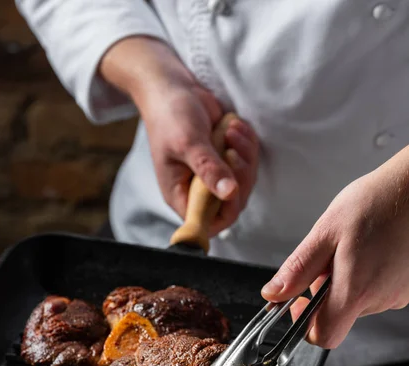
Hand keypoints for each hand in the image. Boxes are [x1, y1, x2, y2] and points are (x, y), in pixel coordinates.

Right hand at [100, 37, 258, 235]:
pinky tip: (233, 125)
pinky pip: (249, 161)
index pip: (208, 222)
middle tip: (231, 150)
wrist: (173, 89)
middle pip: (233, 203)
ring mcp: (214, 176)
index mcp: (180, 195)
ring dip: (245, 155)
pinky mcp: (227, 160)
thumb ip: (208, 169)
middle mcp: (198, 191)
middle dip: (240, 176)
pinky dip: (247, 143)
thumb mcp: (188, 143)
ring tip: (230, 130)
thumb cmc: (171, 116)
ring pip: (245, 182)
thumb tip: (228, 192)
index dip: (226, 210)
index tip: (232, 185)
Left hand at [261, 146, 408, 347]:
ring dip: (347, 280)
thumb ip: (299, 268)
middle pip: (340, 314)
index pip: (324, 335)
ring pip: (358, 300)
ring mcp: (399, 294)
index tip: (298, 303)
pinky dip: (367, 275)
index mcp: (356, 290)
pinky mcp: (408, 285)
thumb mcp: (326, 231)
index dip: (305, 326)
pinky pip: (378, 289)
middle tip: (329, 255)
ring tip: (354, 245)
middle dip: (325, 291)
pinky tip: (371, 247)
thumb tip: (274, 294)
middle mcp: (381, 299)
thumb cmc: (379, 201)